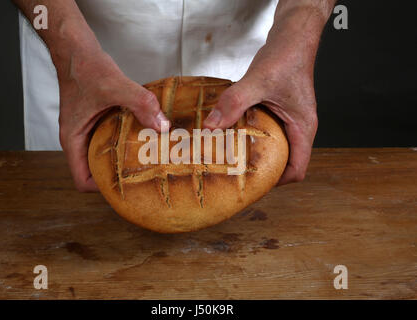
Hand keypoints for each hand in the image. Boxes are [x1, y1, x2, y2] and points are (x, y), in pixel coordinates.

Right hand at [57, 49, 168, 191]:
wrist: (76, 49)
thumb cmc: (85, 67)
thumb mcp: (115, 86)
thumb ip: (140, 104)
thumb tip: (162, 125)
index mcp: (73, 139)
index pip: (82, 180)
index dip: (101, 189)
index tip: (125, 186)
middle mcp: (78, 139)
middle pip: (94, 172)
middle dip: (116, 177)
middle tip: (142, 178)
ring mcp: (86, 130)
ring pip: (102, 157)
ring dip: (120, 160)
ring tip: (146, 162)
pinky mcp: (95, 120)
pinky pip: (108, 140)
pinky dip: (122, 143)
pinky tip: (143, 137)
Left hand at [203, 43, 317, 184]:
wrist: (293, 35)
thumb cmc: (288, 56)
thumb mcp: (258, 81)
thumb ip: (234, 103)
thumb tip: (212, 126)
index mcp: (303, 128)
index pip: (298, 170)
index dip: (278, 182)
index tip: (255, 184)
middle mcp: (299, 127)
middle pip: (286, 162)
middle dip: (264, 171)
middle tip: (238, 174)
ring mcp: (290, 119)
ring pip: (277, 147)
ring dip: (257, 154)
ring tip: (233, 158)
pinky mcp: (279, 110)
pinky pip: (268, 131)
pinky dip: (253, 136)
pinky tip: (233, 132)